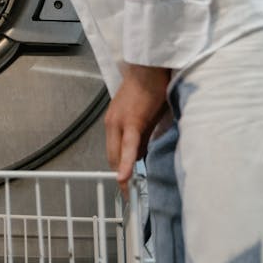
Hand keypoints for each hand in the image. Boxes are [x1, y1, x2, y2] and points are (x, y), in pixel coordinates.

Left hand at [104, 63, 171, 195]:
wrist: (149, 69)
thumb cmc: (150, 90)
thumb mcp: (144, 117)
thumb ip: (141, 136)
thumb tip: (140, 154)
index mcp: (114, 123)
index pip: (114, 152)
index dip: (119, 169)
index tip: (124, 184)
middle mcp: (112, 124)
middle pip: (113, 157)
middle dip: (120, 176)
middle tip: (127, 193)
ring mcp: (119, 123)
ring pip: (119, 154)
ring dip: (125, 171)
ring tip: (130, 188)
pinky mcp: (132, 122)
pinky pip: (129, 146)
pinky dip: (127, 162)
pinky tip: (125, 177)